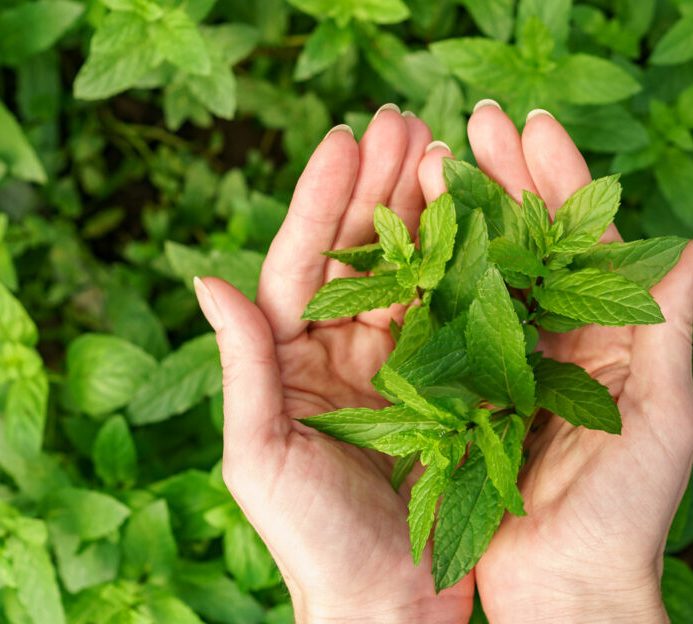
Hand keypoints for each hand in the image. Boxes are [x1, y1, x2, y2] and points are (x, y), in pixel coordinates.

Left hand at [194, 106, 475, 622]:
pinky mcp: (447, 388)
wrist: (387, 607)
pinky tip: (485, 221)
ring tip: (446, 149)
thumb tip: (207, 278)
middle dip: (380, 185)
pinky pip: (456, 315)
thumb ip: (244, 366)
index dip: (323, 199)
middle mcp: (342, 354)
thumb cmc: (312, 544)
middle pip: (360, 253)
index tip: (347, 138)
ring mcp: (398, 367)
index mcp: (291, 362)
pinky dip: (468, 266)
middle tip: (405, 118)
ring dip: (426, 210)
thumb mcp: (262, 456)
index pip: (303, 263)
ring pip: (412, 272)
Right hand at [416, 102, 692, 623]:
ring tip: (433, 157)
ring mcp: (512, 366)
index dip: (562, 180)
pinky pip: (450, 328)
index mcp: (614, 338)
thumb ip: (667, 328)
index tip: (532, 124)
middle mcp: (562, 342)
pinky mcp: (468, 397)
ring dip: (465, 215)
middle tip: (473, 120)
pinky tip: (409, 236)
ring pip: (487, 273)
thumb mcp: (663, 418)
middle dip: (506, 178)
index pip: (589, 241)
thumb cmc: (630, 515)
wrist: (567, 592)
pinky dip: (432, 281)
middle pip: (533, 243)